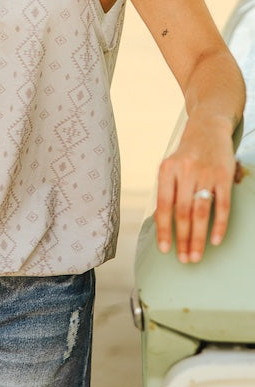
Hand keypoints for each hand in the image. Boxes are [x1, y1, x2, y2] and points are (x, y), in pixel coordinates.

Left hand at [155, 115, 235, 262]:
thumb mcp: (171, 167)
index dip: (164, 229)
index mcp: (166, 169)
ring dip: (198, 237)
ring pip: (201, 211)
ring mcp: (205, 173)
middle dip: (182, 239)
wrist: (208, 127)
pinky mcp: (224, 175)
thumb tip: (163, 224)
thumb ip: (168, 191)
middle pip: (182, 212)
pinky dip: (219, 225)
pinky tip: (215, 240)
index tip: (165, 249)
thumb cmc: (187, 154)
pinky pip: (222, 204)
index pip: (163, 205)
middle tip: (184, 259)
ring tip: (196, 255)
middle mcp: (184, 171)